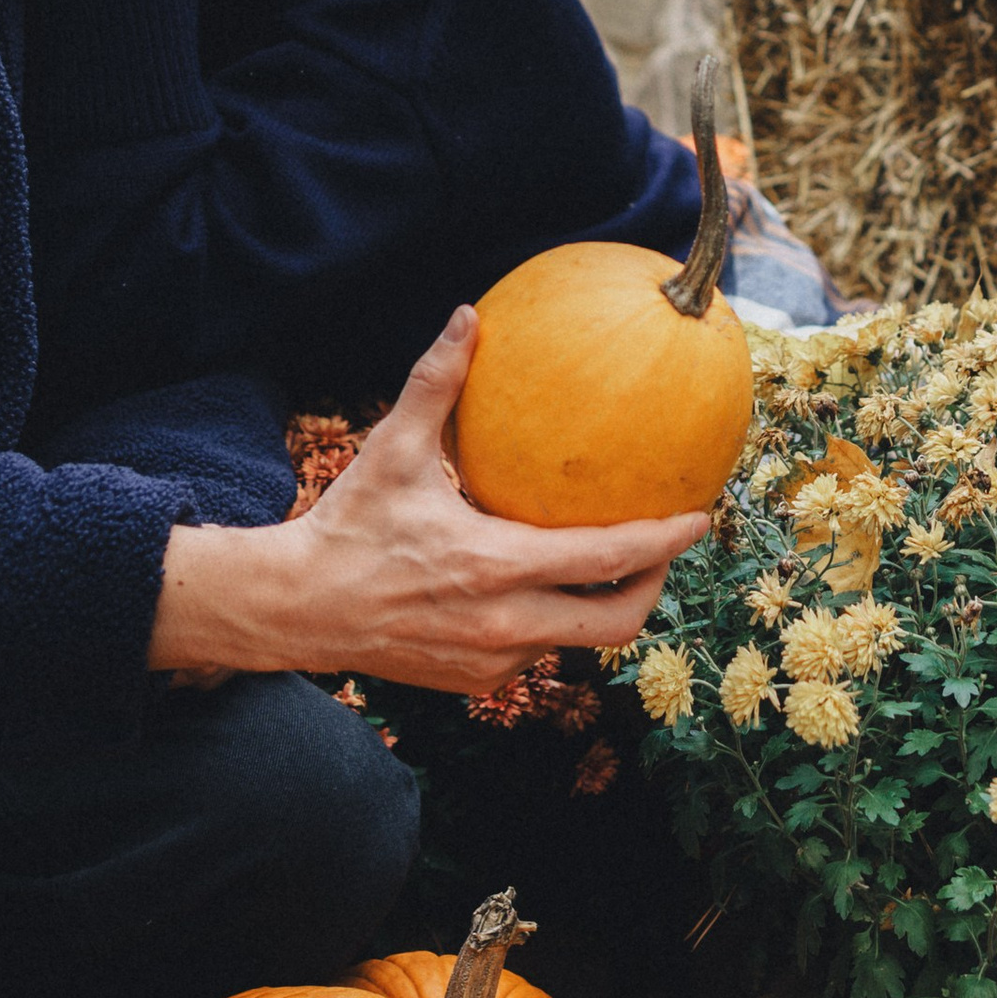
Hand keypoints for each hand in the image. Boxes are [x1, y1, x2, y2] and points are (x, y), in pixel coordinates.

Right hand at [151, 307, 707, 694]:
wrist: (298, 610)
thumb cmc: (349, 525)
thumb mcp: (392, 451)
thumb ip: (436, 383)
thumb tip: (469, 315)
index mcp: (495, 567)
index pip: (608, 560)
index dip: (664, 541)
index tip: (698, 517)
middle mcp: (504, 625)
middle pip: (618, 621)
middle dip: (654, 586)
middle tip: (664, 548)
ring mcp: (491, 662)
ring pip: (578, 641)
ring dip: (602, 605)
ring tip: (614, 564)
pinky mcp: (474, 683)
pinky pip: (536, 654)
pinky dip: (552, 623)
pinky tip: (544, 588)